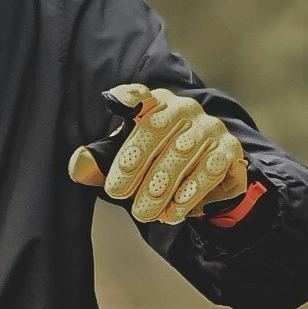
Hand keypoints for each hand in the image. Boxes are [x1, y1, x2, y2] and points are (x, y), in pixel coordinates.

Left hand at [69, 83, 251, 227]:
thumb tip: (79, 164)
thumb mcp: (122, 167)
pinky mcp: (229, 149)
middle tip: (117, 194)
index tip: (119, 104)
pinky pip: (210, 168)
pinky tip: (175, 211)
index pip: (140, 95)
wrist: (200, 187)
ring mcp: (209, 127)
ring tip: (145, 213)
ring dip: (161, 185)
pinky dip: (191, 191)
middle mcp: (183, 109)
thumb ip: (97, 165)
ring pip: (182, 151)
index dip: (130, 97)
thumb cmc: (154, 168)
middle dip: (136, 162)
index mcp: (154, 104)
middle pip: (157, 127)